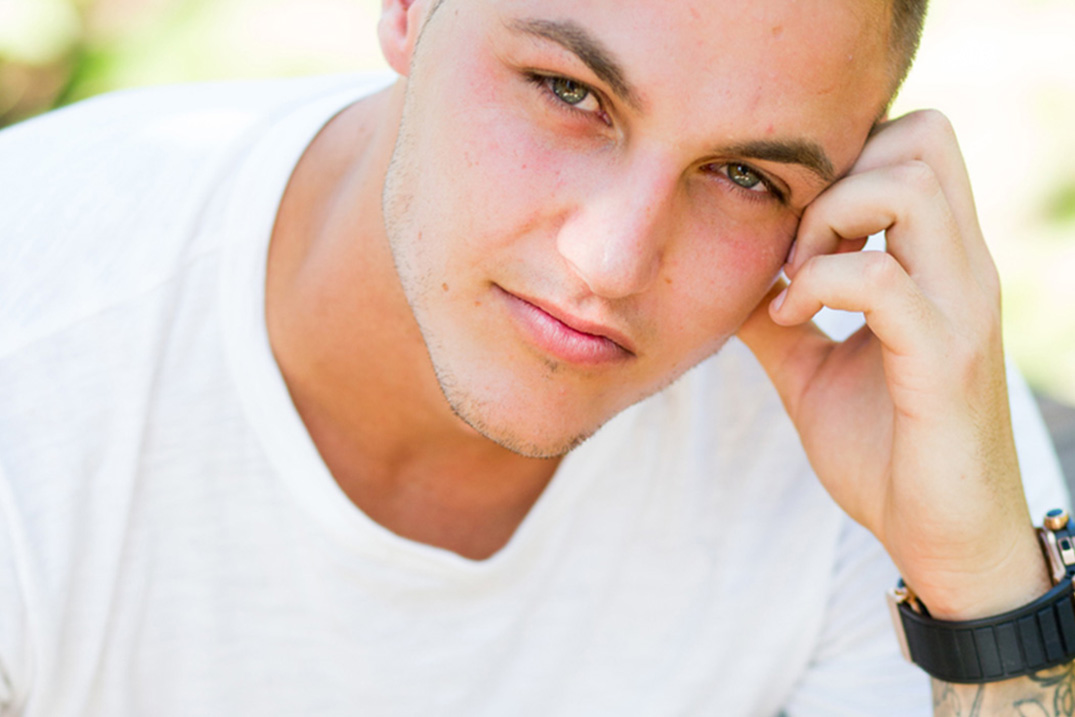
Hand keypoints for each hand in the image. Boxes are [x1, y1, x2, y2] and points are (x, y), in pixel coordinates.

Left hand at [736, 110, 1049, 619]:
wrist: (940, 538)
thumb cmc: (884, 453)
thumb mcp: (812, 370)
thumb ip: (778, 318)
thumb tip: (730, 282)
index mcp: (939, 263)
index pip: (916, 142)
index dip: (844, 162)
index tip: (793, 228)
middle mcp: (962, 269)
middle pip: (925, 137)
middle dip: (840, 171)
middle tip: (795, 242)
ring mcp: (959, 307)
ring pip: (910, 186)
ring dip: (829, 217)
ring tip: (793, 276)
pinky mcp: (944, 357)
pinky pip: (878, 279)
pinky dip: (817, 285)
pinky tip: (788, 321)